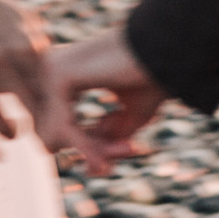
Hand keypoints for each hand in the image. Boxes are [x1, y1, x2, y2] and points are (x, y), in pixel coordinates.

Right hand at [0, 0, 48, 156]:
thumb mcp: (20, 18)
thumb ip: (41, 45)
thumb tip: (61, 74)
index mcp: (24, 46)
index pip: (51, 90)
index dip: (62, 111)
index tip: (67, 121)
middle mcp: (2, 63)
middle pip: (33, 112)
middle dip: (44, 130)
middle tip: (49, 139)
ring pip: (1, 125)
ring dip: (11, 134)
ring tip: (14, 132)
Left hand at [38, 26, 169, 168]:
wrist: (167, 48)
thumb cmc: (151, 76)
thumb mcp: (128, 116)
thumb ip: (105, 140)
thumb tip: (89, 170)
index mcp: (63, 73)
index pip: (57, 124)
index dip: (84, 148)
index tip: (111, 163)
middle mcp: (51, 69)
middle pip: (51, 131)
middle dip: (88, 151)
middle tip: (123, 156)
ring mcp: (51, 69)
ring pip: (54, 133)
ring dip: (92, 151)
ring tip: (127, 150)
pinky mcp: (59, 74)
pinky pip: (64, 127)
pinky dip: (86, 147)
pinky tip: (107, 159)